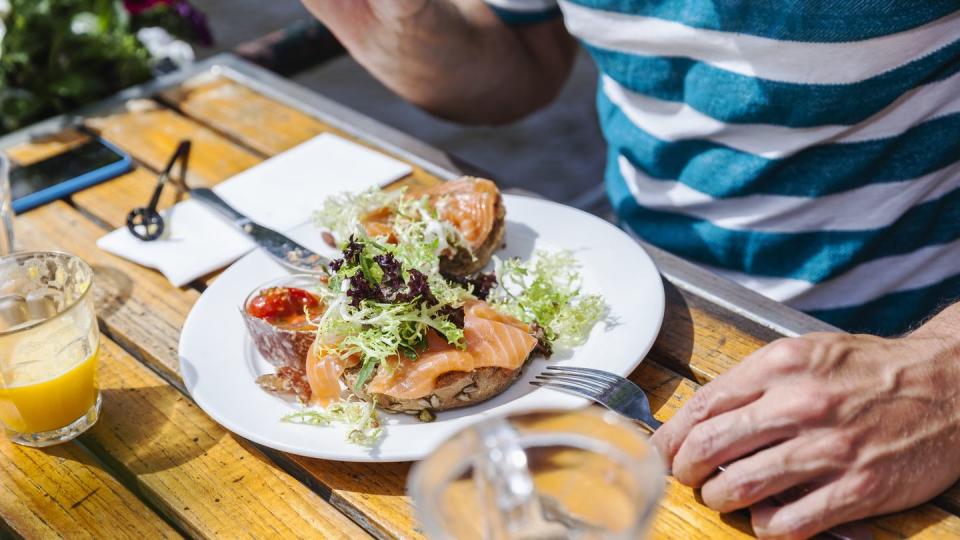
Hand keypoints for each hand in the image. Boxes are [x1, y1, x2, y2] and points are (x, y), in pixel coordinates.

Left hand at [651, 328, 959, 538]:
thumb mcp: (807, 353)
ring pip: (742, 485)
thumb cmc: (869, 371)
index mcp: (782, 366)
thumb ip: (756, 380)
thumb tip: (704, 416)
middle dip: (686, 468)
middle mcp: (801, 404)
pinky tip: (765, 518)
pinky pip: (790, 522)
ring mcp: (830, 449)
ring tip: (720, 496)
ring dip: (719, 497)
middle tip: (686, 476)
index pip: (705, 405)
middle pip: (712, 445)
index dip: (673, 434)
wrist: (947, 387)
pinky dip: (765, 525)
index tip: (660, 451)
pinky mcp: (858, 489)